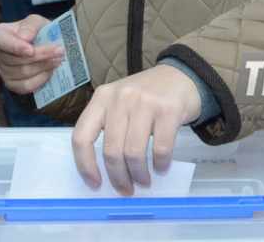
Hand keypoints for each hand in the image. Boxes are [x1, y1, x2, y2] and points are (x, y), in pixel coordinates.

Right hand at [0, 15, 64, 93]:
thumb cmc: (35, 30)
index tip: (31, 51)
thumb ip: (31, 25)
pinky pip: (25, 86)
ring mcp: (1, 71)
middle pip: (15, 59)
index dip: (16, 48)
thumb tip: (24, 38)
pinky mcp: (11, 84)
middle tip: (59, 51)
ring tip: (57, 59)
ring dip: (43, 66)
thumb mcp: (35, 20)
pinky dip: (40, 79)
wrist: (40, 42)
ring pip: (22, 73)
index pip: (2, 42)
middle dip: (40, 56)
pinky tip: (49, 71)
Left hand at [72, 65, 201, 196]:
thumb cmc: (148, 94)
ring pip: (134, 153)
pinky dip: (160, 164)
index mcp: (103, 97)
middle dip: (119, 177)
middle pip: (111, 151)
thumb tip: (104, 170)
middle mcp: (121, 97)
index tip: (95, 183)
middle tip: (126, 189)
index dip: (85, 166)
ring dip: (139, 175)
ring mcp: (145, 102)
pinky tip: (161, 167)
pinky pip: (160, 148)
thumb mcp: (121, 101)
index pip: (82, 136)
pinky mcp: (168, 109)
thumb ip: (110, 126)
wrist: (181, 74)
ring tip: (144, 181)